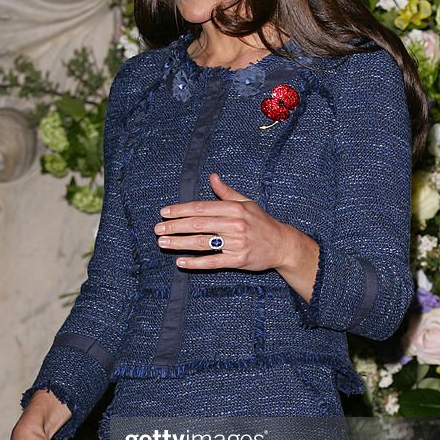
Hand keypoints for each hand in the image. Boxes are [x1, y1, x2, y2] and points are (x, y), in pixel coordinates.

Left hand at [153, 172, 300, 272]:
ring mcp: (236, 243)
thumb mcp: (246, 203)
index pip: (201, 208)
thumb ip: (226, 192)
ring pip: (202, 243)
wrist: (282, 244)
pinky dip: (195, 263)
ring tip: (163, 242)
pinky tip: (180, 262)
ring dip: (180, 243)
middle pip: (198, 225)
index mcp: (234, 209)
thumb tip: (212, 176)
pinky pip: (213, 262)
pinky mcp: (238, 260)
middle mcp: (234, 225)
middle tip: (157, 228)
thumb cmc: (261, 222)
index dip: (181, 210)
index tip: (164, 212)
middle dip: (175, 226)